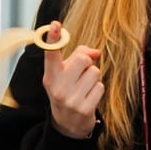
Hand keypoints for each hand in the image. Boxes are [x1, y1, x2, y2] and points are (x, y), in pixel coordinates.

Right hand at [37, 22, 102, 138]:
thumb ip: (79, 56)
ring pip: (94, 72)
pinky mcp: (84, 109)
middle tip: (82, 73)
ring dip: (94, 78)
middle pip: (82, 59)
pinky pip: (100, 87)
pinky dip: (98, 90)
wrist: (67, 124)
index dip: (53, 38)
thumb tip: (96, 52)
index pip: (51, 54)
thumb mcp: (65, 74)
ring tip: (85, 88)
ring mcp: (70, 99)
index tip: (55, 25)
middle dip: (87, 63)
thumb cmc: (68, 91)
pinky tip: (89, 97)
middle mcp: (57, 87)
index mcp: (50, 76)